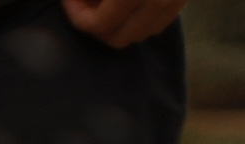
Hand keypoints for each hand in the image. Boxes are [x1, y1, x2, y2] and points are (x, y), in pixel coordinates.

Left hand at [61, 0, 185, 48]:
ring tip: (102, 2)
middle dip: (95, 26)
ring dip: (117, 25)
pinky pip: (159, 21)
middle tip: (81, 4)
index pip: (100, 25)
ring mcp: (178, 0)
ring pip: (140, 34)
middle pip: (119, 38)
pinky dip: (138, 18)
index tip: (66, 1)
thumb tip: (71, 3)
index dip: (76, 15)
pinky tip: (124, 2)